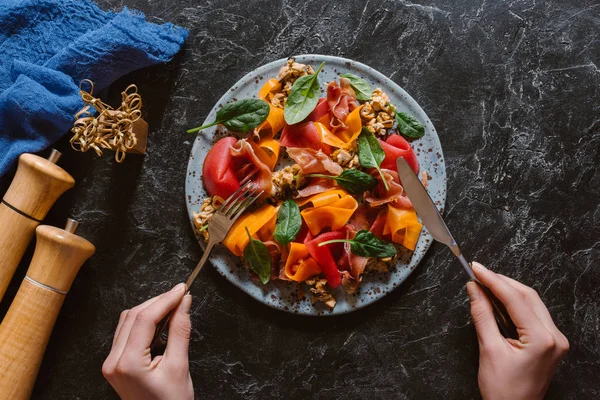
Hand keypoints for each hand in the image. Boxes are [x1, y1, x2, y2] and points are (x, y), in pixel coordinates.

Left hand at [102, 283, 193, 399]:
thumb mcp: (180, 366)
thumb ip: (180, 330)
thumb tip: (184, 302)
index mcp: (128, 363)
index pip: (145, 318)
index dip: (165, 299)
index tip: (183, 289)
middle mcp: (113, 361)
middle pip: (134, 316)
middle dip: (158, 302)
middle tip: (181, 295)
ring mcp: (111, 363)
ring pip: (128, 321)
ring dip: (150, 309)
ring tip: (173, 305)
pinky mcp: (115, 363)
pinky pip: (126, 332)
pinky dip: (143, 321)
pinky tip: (160, 320)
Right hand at [467, 262, 568, 399]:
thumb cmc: (503, 390)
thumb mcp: (488, 349)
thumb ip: (482, 315)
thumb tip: (474, 289)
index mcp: (542, 339)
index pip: (515, 299)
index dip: (493, 280)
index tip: (477, 268)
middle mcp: (554, 337)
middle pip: (527, 296)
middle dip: (501, 282)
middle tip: (478, 273)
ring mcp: (555, 340)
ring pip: (531, 302)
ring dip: (508, 291)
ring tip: (485, 283)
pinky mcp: (550, 343)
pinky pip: (533, 314)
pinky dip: (515, 303)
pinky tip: (499, 300)